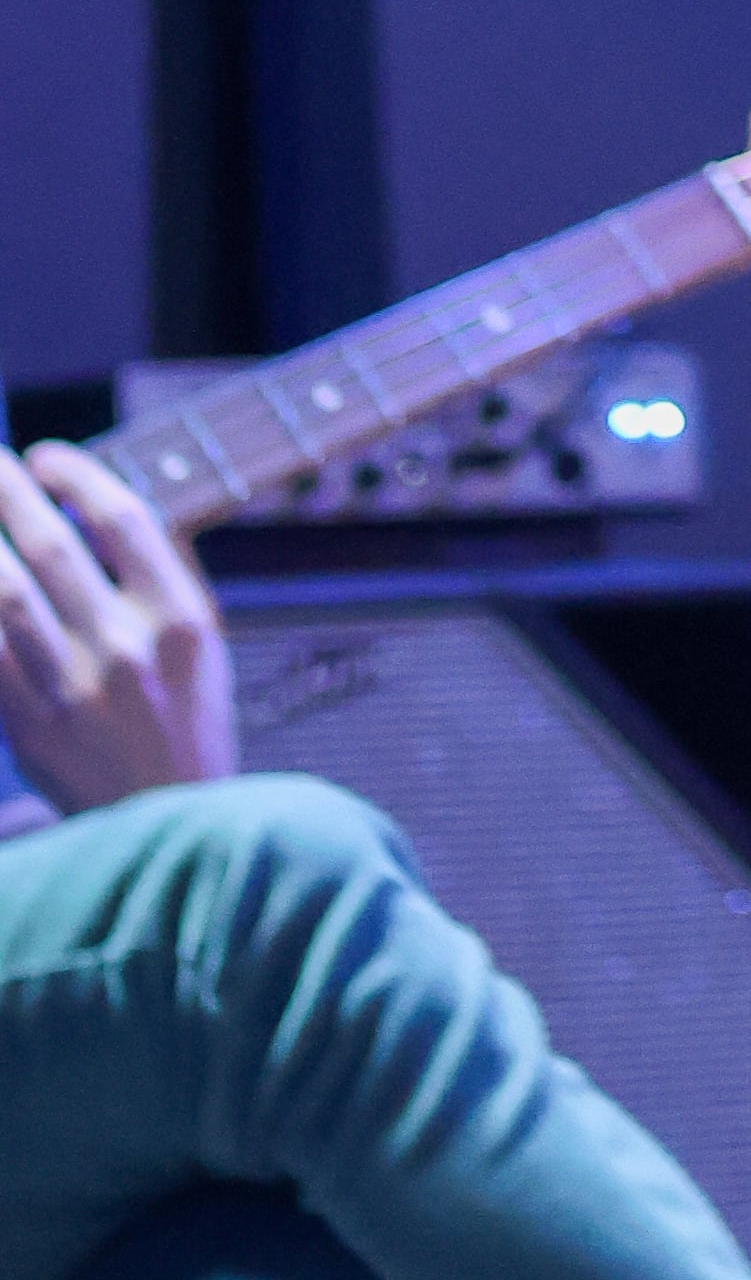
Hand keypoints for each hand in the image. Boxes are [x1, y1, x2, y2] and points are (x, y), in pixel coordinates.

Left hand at [0, 444, 235, 804]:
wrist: (169, 823)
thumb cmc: (188, 729)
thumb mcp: (202, 644)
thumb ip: (163, 578)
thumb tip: (107, 509)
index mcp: (179, 617)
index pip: (122, 518)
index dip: (77, 476)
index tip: (48, 456)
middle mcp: (127, 647)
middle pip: (53, 546)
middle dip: (9, 492)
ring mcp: (74, 690)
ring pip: (6, 597)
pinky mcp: (31, 729)